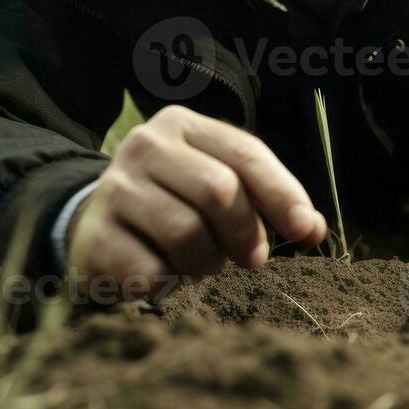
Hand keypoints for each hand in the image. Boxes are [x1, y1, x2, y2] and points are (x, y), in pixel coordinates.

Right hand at [67, 105, 326, 300]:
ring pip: (187, 233)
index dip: (283, 194)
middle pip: (219, 190)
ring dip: (206, 262)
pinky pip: (153, 271)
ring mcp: (113, 190)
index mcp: (180, 125)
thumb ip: (266, 199)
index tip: (306, 232)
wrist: (94, 226)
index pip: (245, 153)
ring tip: (199, 263)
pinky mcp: (94, 238)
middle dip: (245, 232)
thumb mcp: (218, 184)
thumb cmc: (174, 203)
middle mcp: (143, 147)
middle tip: (250, 258)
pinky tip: (165, 274)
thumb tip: (314, 229)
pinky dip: (171, 283)